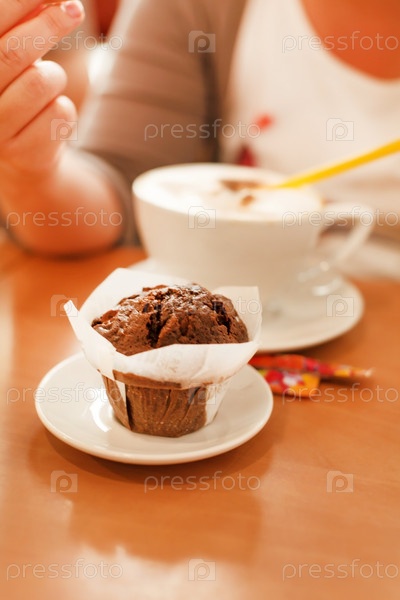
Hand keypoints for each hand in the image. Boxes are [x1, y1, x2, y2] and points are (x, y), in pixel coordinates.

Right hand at [0, 1, 84, 175]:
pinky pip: (59, 113)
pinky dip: (64, 108)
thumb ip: (20, 28)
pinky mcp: (24, 153)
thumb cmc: (14, 94)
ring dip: (56, 77)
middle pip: (13, 53)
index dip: (21, 4)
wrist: (19, 158)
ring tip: (48, 86)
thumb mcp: (11, 60)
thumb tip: (51, 0)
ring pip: (41, 82)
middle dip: (48, 24)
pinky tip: (50, 117)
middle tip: (74, 9)